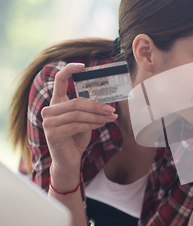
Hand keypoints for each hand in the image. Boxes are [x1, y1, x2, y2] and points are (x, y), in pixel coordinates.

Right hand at [41, 63, 117, 180]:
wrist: (69, 160)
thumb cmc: (77, 138)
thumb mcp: (84, 120)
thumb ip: (89, 109)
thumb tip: (108, 101)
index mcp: (56, 103)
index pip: (59, 81)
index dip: (69, 70)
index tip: (83, 66)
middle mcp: (49, 110)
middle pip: (76, 102)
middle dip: (96, 106)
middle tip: (112, 109)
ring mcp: (48, 122)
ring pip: (78, 114)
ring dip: (97, 116)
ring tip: (111, 117)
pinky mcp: (52, 133)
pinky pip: (76, 126)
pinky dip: (91, 125)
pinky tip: (101, 124)